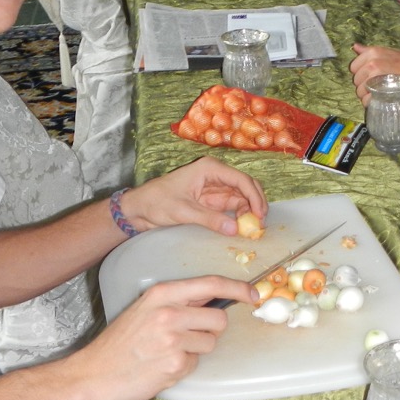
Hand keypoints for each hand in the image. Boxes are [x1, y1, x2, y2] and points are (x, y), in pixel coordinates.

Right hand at [74, 275, 257, 399]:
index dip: (237, 288)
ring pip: (210, 343)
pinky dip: (183, 367)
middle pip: (219, 318)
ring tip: (167, 353)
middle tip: (189, 337)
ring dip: (196, 350)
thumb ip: (176, 302)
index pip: (211, 284)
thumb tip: (212, 300)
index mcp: (162, 293)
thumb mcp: (144, 309)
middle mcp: (169, 312)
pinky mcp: (175, 364)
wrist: (93, 375)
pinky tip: (160, 366)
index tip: (252, 294)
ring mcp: (173, 339)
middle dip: (211, 330)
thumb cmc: (119, 344)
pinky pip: (195, 363)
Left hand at [122, 157, 266, 237]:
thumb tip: (235, 229)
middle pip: (246, 186)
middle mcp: (216, 175)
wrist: (139, 209)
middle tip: (260, 224)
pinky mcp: (212, 201)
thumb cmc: (156, 202)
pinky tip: (241, 228)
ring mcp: (215, 188)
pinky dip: (239, 217)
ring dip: (249, 211)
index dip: (254, 197)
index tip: (260, 215)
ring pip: (242, 198)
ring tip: (252, 229)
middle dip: (256, 203)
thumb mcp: (183, 211)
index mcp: (210, 169)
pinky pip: (232, 207)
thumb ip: (209, 219)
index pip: (241, 180)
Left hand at [350, 44, 399, 106]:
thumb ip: (374, 52)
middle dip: (366, 85)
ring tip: (384, 95)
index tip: (374, 77)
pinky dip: (373, 105)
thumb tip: (355, 47)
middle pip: (356, 80)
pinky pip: (366, 102)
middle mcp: (372, 65)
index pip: (354, 66)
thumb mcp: (396, 54)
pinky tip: (384, 102)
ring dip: (369, 96)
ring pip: (360, 92)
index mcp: (375, 53)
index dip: (363, 73)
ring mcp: (374, 80)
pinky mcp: (377, 95)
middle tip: (381, 87)